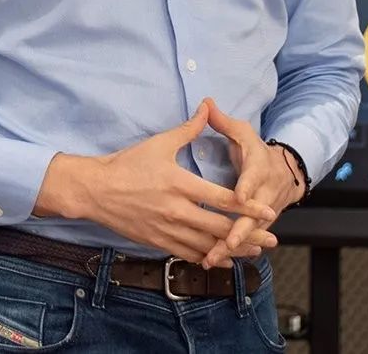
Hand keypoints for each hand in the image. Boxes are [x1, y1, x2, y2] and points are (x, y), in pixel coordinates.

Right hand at [33, 99, 279, 264]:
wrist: (95, 190)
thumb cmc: (127, 165)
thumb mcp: (159, 143)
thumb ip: (188, 129)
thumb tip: (206, 107)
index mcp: (179, 184)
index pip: (221, 199)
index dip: (247, 206)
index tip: (267, 211)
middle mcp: (176, 211)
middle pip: (219, 228)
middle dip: (248, 235)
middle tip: (272, 240)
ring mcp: (166, 229)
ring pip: (206, 246)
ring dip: (232, 251)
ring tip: (254, 254)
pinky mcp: (157, 241)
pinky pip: (187, 254)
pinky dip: (207, 257)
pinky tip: (220, 260)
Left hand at [201, 99, 303, 268]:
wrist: (285, 171)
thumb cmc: (256, 151)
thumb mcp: (243, 133)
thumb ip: (223, 121)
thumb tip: (206, 102)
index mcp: (260, 167)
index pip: (254, 177)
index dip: (247, 187)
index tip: (239, 196)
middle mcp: (265, 193)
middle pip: (254, 213)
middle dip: (240, 229)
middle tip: (226, 241)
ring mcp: (264, 211)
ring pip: (250, 232)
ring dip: (234, 246)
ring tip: (213, 257)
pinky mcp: (259, 224)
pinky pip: (247, 240)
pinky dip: (234, 252)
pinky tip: (216, 261)